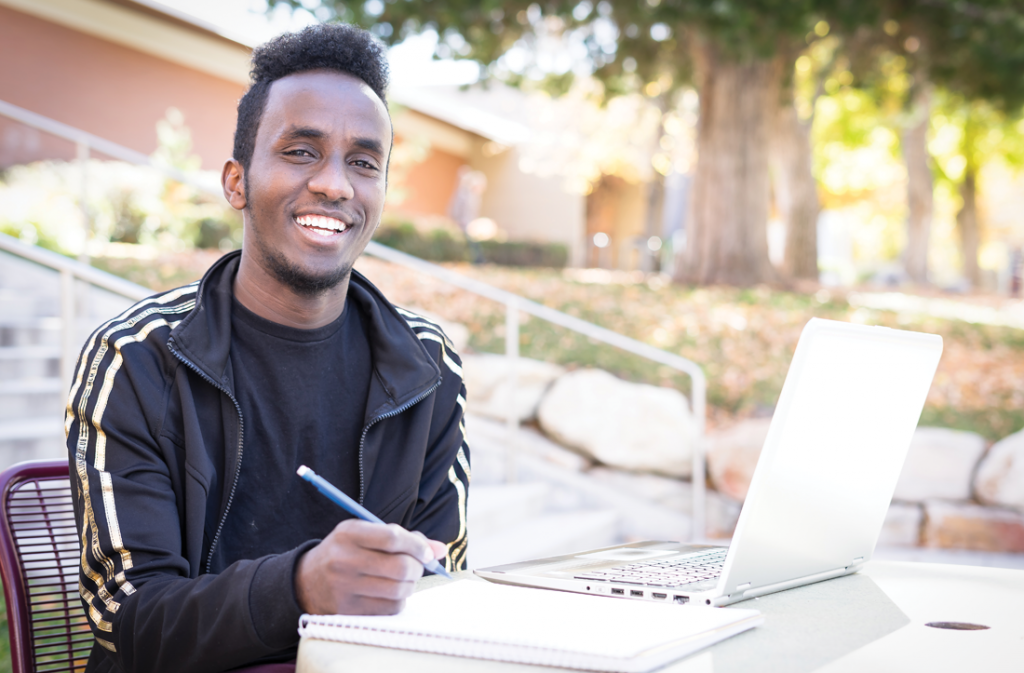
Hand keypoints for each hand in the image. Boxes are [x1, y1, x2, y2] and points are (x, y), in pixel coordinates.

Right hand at [295, 519, 446, 614]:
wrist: (308, 581)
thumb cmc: (346, 552)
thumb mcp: (365, 533)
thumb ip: (403, 537)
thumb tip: (440, 550)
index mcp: (348, 534)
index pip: (392, 537)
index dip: (417, 545)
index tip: (427, 552)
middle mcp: (345, 560)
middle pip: (400, 566)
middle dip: (417, 567)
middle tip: (417, 566)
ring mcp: (346, 588)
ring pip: (399, 589)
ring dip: (410, 584)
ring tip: (404, 579)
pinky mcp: (349, 610)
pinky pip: (390, 608)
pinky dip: (399, 600)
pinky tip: (390, 592)